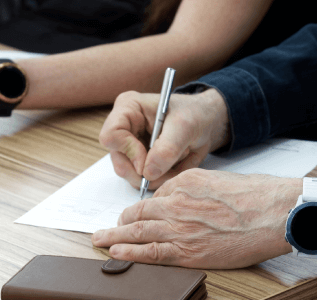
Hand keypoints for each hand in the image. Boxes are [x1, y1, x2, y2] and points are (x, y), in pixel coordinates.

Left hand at [91, 169, 298, 268]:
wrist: (274, 212)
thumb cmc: (257, 195)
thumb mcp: (220, 180)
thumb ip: (197, 190)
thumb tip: (187, 201)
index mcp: (185, 183)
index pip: (155, 196)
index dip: (143, 207)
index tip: (137, 213)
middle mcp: (177, 203)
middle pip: (140, 212)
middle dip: (121, 220)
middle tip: (107, 227)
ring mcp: (180, 228)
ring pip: (138, 231)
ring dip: (115, 236)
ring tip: (100, 239)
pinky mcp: (188, 251)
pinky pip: (150, 252)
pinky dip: (130, 252)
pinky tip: (117, 252)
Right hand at [99, 89, 229, 189]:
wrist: (205, 122)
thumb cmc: (194, 114)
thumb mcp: (185, 127)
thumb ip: (167, 149)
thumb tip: (148, 173)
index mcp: (128, 108)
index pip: (111, 135)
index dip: (129, 152)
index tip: (149, 162)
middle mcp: (123, 127)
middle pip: (119, 161)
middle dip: (144, 172)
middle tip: (168, 170)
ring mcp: (129, 146)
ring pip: (131, 174)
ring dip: (157, 177)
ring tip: (177, 163)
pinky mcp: (138, 160)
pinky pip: (143, 180)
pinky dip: (161, 179)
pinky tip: (173, 167)